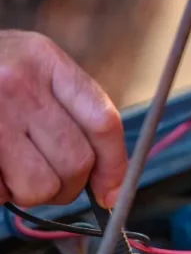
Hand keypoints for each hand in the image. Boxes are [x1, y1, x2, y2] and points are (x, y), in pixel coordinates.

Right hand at [0, 31, 126, 207]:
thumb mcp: (29, 66)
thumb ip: (68, 107)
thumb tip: (108, 180)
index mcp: (44, 60)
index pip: (102, 121)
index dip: (116, 165)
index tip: (113, 191)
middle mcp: (16, 82)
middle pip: (76, 161)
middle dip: (70, 186)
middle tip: (54, 182)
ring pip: (40, 185)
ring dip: (33, 193)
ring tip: (15, 174)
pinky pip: (0, 193)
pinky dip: (0, 193)